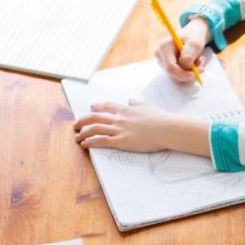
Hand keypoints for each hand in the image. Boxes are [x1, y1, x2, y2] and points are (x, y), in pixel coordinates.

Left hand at [73, 100, 209, 155]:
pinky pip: (101, 141)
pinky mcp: (121, 141)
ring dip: (83, 132)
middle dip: (83, 120)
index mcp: (127, 109)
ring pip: (95, 128)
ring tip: (76, 137)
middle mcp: (120, 118)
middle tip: (76, 124)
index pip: (108, 107)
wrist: (168, 128)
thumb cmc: (162, 119)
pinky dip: (90, 142)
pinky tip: (84, 144)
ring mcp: (120, 129)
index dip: (98, 107)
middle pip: (96, 117)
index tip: (91, 107)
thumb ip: (138, 104)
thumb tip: (132, 100)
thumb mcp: (149, 107)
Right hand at [155, 17, 210, 83]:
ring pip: (176, 76)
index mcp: (164, 46)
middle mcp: (160, 55)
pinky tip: (194, 63)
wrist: (192, 34)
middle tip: (202, 67)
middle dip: (188, 73)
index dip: (183, 74)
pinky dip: (188, 72)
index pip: (170, 67)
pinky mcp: (167, 66)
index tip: (195, 74)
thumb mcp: (195, 42)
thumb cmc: (193, 36)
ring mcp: (163, 61)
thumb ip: (189, 53)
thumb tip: (184, 66)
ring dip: (190, 72)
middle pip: (173, 74)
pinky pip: (178, 75)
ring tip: (199, 61)